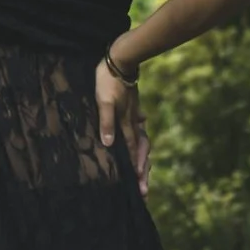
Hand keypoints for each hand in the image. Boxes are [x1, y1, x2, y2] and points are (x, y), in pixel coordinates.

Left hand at [94, 61, 150, 195]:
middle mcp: (134, 122)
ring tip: (145, 170)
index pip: (132, 151)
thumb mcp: (104, 102)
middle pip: (141, 151)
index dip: (136, 170)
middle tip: (145, 190)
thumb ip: (106, 123)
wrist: (121, 60)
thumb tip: (109, 145)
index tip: (140, 188)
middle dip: (143, 172)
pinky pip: (139, 127)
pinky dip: (140, 135)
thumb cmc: (108, 81)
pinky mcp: (133, 106)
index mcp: (126, 123)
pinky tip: (142, 130)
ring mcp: (135, 114)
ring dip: (143, 157)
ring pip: (142, 140)